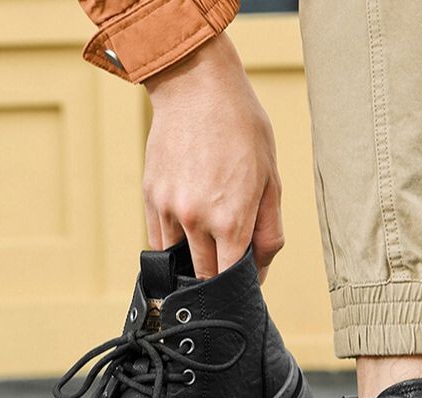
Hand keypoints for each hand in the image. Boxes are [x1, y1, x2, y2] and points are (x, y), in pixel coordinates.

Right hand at [143, 32, 283, 280]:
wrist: (197, 87)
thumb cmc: (243, 130)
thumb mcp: (271, 181)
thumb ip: (268, 234)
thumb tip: (259, 273)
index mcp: (231, 220)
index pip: (229, 278)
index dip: (237, 285)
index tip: (242, 283)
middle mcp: (195, 220)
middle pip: (202, 275)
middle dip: (217, 277)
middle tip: (227, 262)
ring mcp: (168, 210)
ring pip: (177, 261)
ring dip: (192, 261)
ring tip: (208, 242)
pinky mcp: (150, 197)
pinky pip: (158, 241)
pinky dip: (173, 246)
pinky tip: (188, 232)